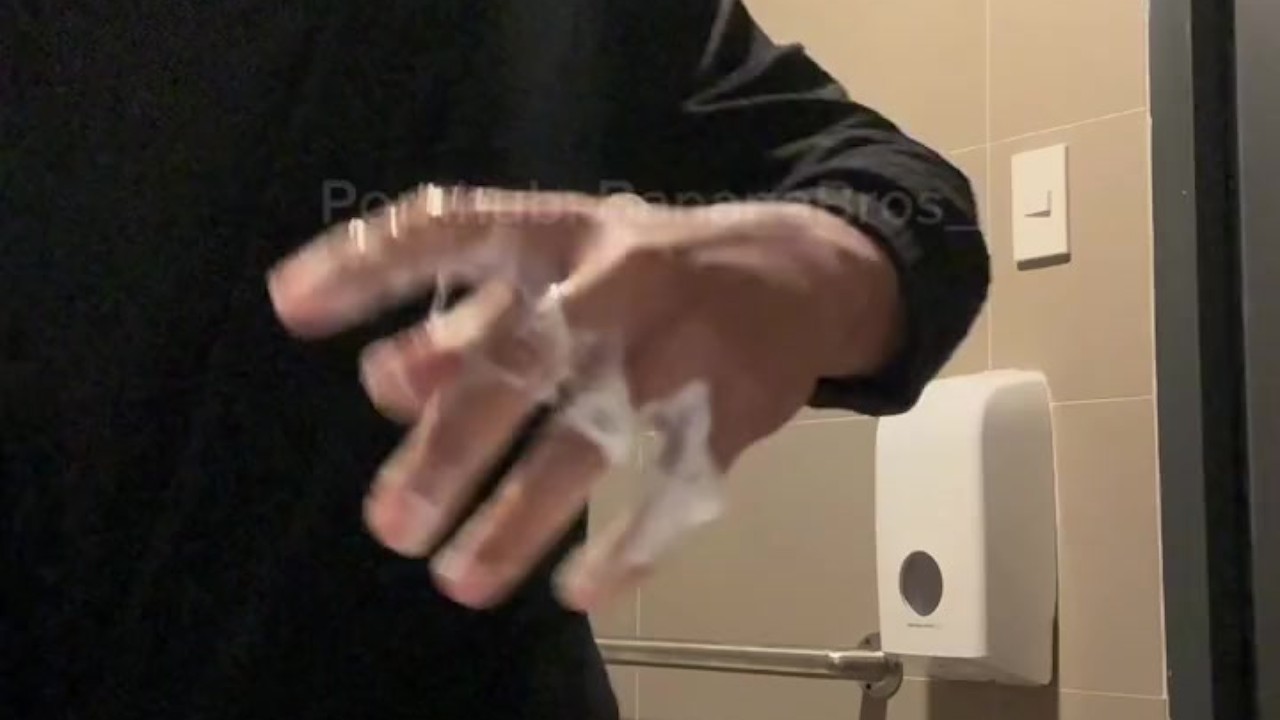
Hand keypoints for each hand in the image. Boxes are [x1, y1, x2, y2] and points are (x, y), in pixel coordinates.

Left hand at [267, 185, 901, 610]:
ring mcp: (681, 345)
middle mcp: (616, 278)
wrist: (799, 273)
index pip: (453, 227)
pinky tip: (578, 590)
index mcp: (560, 230)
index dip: (373, 264)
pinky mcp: (734, 406)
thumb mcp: (564, 262)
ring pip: (594, 436)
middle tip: (392, 525)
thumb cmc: (648, 269)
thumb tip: (387, 387)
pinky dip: (630, 547)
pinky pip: (674, 487)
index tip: (292, 308)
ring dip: (522, 515)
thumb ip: (474, 316)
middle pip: (523, 359)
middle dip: (453, 445)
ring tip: (458, 581)